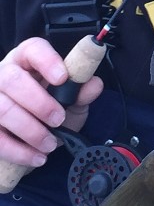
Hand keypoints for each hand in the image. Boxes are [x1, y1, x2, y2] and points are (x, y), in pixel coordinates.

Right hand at [0, 37, 103, 167]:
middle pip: (12, 79)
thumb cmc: (50, 110)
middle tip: (59, 119)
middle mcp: (4, 74)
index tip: (63, 78)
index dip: (47, 60)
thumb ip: (82, 92)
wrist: (30, 138)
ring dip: (30, 130)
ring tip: (50, 143)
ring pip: (2, 109)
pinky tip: (37, 157)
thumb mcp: (71, 101)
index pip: (32, 48)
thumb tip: (94, 84)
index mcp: (27, 60)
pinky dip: (18, 151)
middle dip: (38, 101)